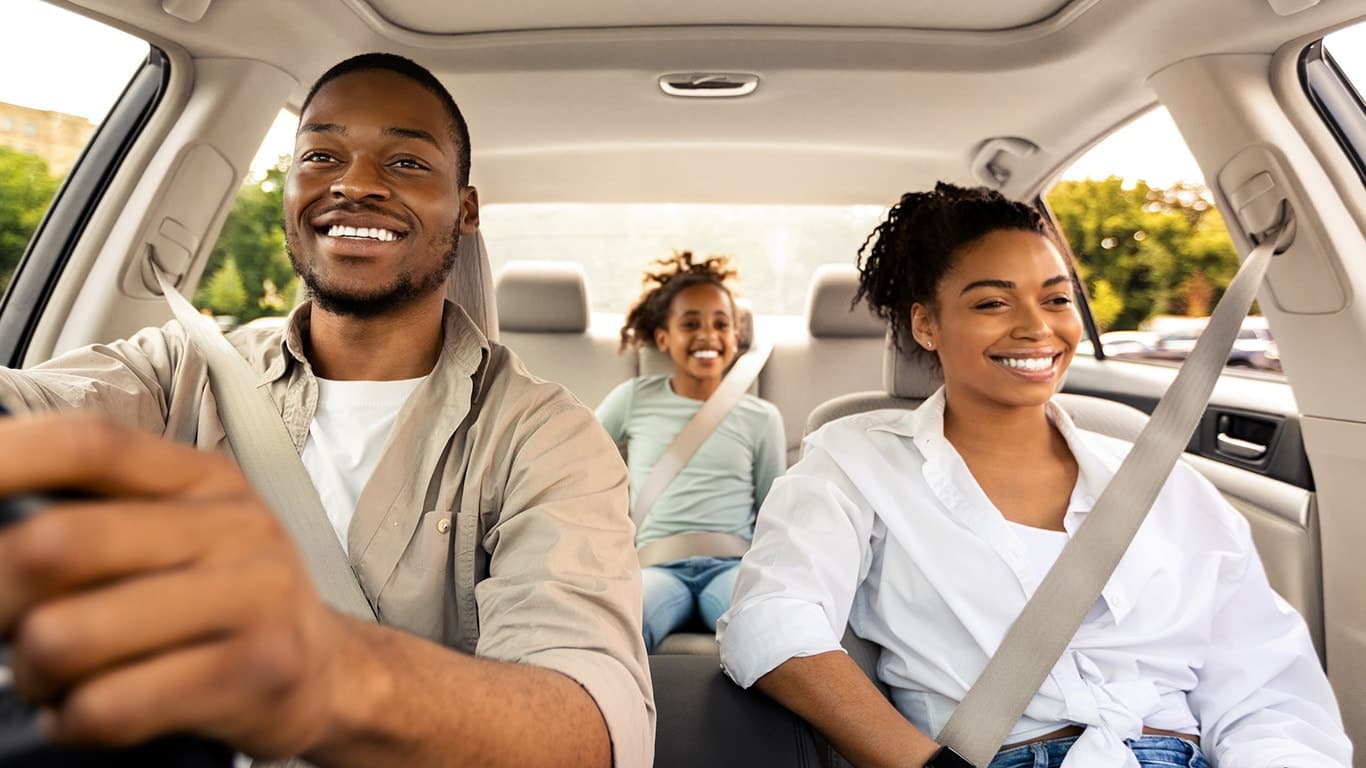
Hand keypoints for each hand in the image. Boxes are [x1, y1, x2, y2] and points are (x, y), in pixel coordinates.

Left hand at [0, 412, 347, 758]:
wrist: (329, 670)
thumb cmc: (227, 601)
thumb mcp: (186, 532)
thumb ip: (107, 510)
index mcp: (203, 481)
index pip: (89, 444)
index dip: (6, 460)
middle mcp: (236, 526)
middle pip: (59, 544)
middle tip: (5, 628)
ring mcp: (255, 595)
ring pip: (71, 635)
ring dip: (34, 671)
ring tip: (54, 678)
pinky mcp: (259, 670)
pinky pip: (114, 705)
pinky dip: (75, 719)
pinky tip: (89, 711)